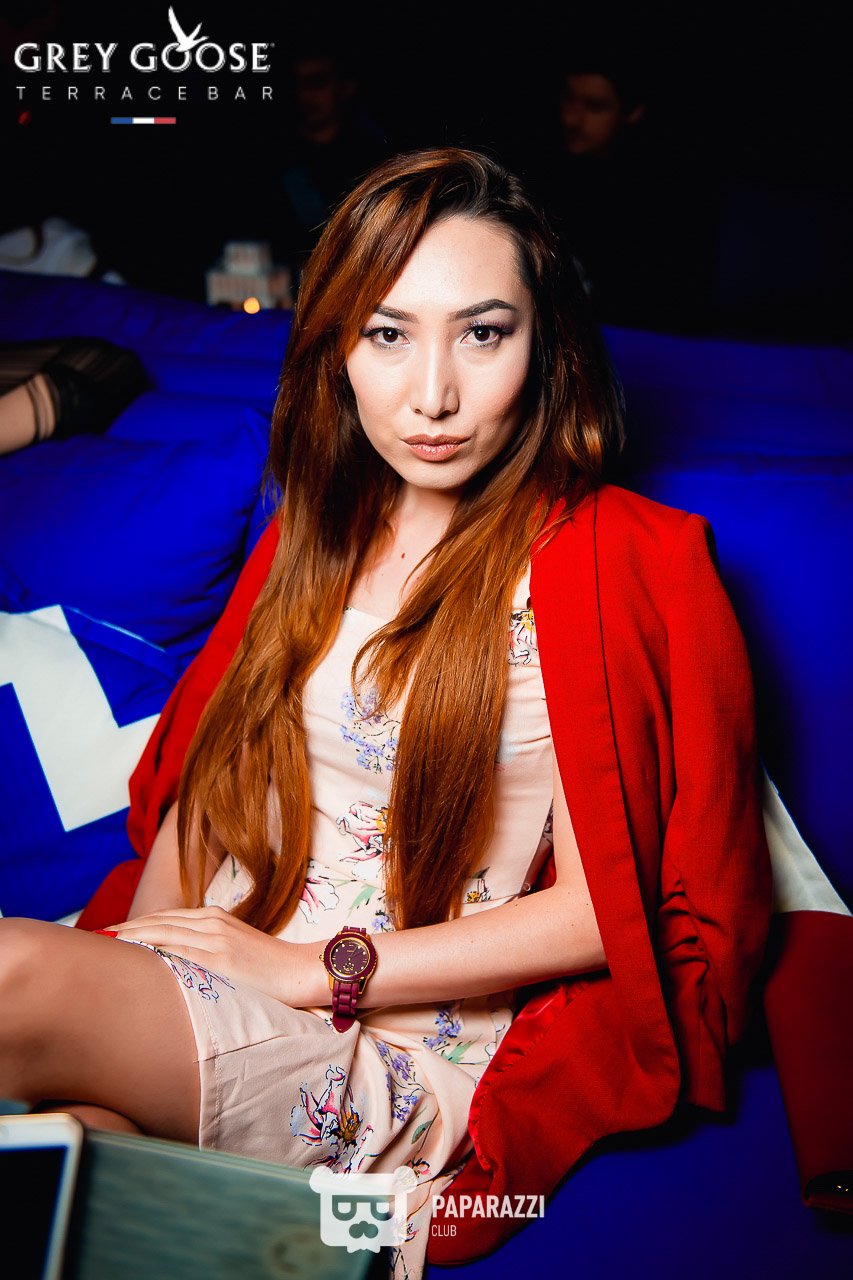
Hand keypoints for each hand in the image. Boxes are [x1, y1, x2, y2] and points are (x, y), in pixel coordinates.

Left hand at [103, 906, 299, 1004]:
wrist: (301, 970)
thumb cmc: (272, 966)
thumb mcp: (237, 949)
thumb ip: (211, 948)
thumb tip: (185, 961)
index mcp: (215, 918)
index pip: (167, 918)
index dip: (139, 923)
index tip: (115, 931)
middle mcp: (212, 922)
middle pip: (159, 921)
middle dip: (128, 926)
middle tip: (101, 934)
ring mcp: (215, 938)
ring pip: (163, 930)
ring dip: (134, 933)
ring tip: (108, 940)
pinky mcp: (220, 957)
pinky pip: (178, 949)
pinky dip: (153, 945)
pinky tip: (135, 949)